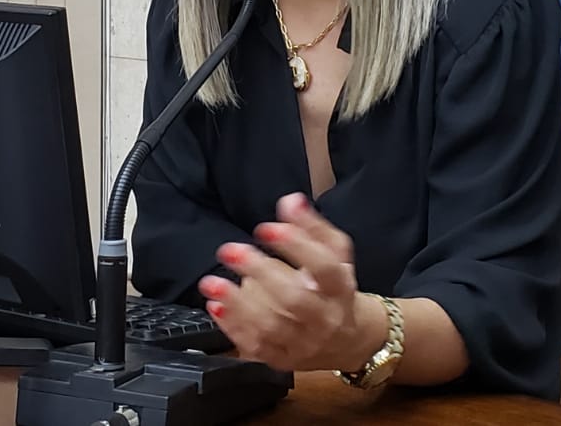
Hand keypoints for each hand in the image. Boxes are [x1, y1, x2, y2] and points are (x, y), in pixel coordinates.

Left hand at [197, 193, 385, 372]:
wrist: (348, 341)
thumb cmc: (335, 289)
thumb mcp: (334, 255)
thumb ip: (312, 227)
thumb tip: (290, 201)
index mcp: (340, 288)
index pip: (324, 268)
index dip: (297, 247)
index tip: (266, 228)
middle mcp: (324, 319)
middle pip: (294, 300)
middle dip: (260, 273)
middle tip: (229, 249)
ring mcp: (303, 343)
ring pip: (272, 327)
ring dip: (238, 304)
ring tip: (211, 282)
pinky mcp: (283, 359)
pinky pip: (256, 347)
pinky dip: (233, 328)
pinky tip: (215, 306)